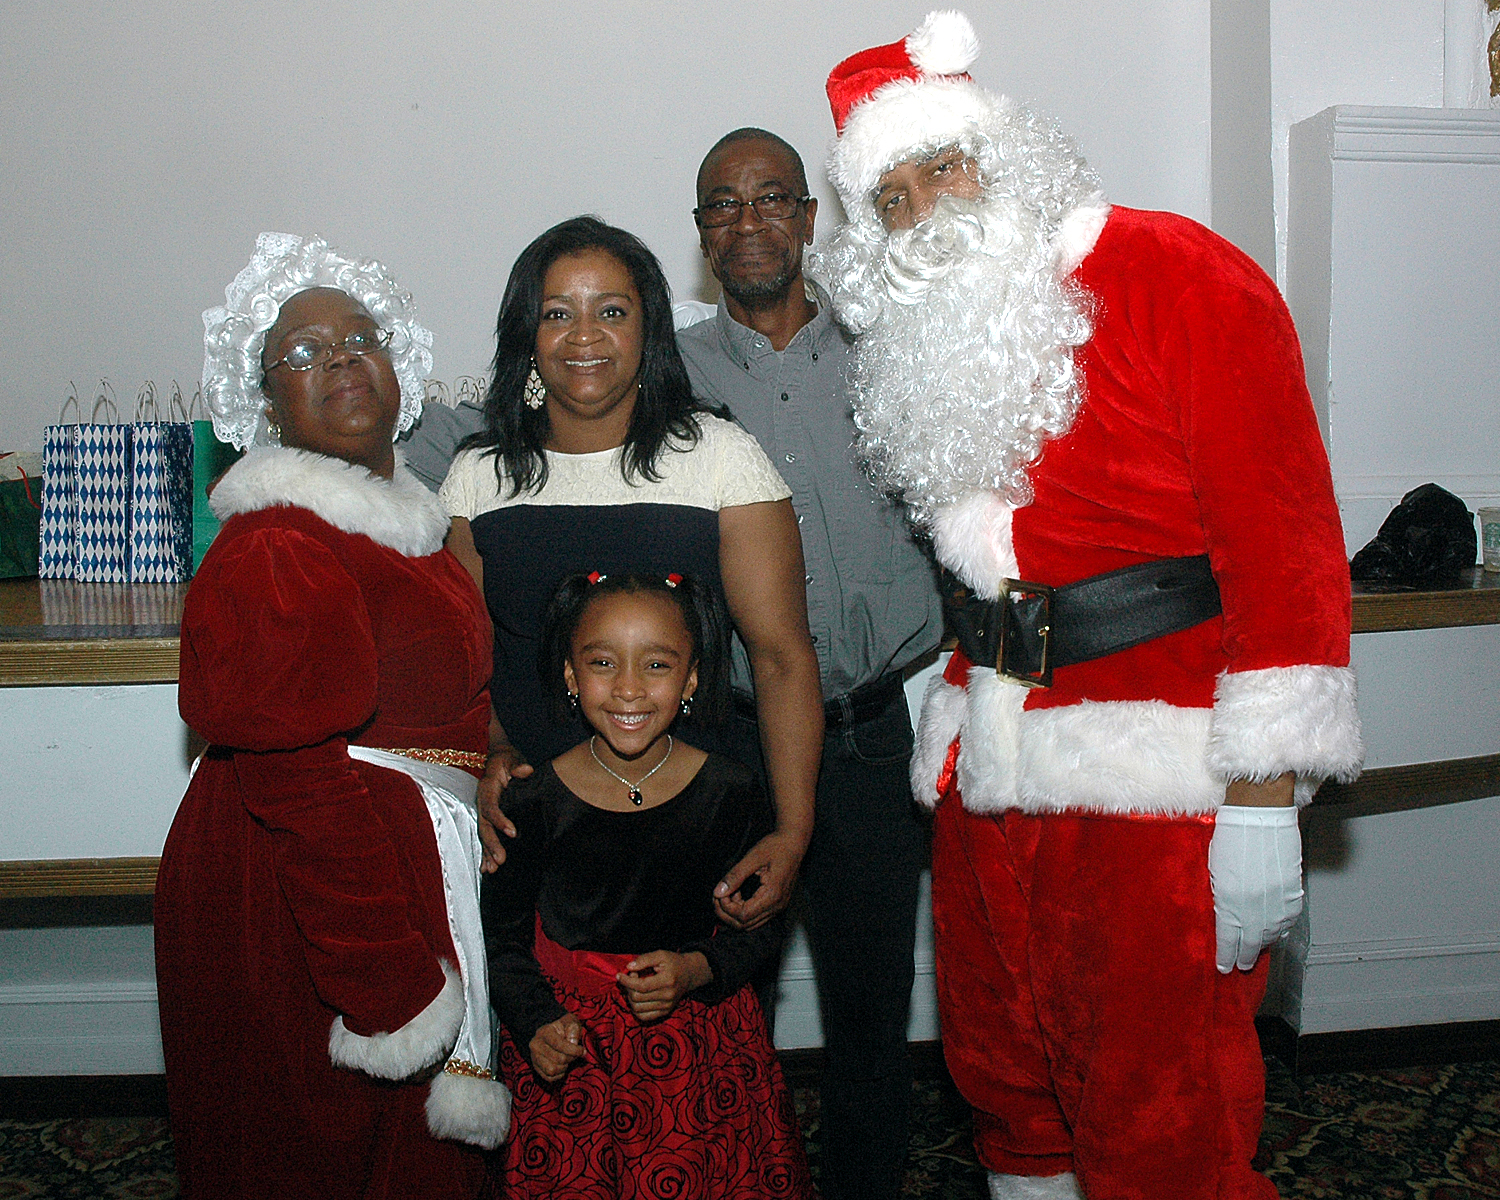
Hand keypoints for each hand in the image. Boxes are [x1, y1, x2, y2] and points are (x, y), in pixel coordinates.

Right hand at [477, 745, 530, 872]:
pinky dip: (485, 853)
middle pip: (484, 826)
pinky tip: (486, 869)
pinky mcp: (488, 818)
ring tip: (492, 870)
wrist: (498, 759)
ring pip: (484, 835)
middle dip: (491, 844)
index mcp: (487, 789)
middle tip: (501, 860)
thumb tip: (525, 770)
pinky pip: (486, 836)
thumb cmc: (506, 760)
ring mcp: (484, 811)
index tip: (513, 832)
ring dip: (487, 853)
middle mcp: (482, 802)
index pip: (491, 807)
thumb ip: (517, 765)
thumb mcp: (511, 758)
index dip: (500, 820)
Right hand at [528, 1012, 584, 1081]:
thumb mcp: (570, 1022)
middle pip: (558, 1059)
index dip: (574, 1050)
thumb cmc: (564, 1028)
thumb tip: (573, 1043)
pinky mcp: (536, 1068)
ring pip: (552, 1070)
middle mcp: (536, 1045)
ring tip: (567, 1060)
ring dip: (564, 1067)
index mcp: (544, 1032)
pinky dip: (559, 1074)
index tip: (583, 1051)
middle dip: (571, 1058)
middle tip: (575, 1054)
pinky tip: (562, 1066)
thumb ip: (573, 1028)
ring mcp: (534, 1057)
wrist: (553, 1034)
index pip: (559, 1045)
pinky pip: (549, 1078)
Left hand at [617, 950, 711, 1023]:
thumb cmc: (673, 963)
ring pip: (637, 1009)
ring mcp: (666, 1006)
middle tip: (631, 977)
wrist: (688, 974)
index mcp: (667, 980)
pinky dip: (635, 1008)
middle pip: (637, 998)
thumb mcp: (661, 955)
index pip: (641, 986)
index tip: (619, 975)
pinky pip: (643, 1017)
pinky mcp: (665, 1012)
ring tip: (634, 986)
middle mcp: (668, 996)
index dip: (626, 981)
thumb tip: (629, 967)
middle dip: (628, 987)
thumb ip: (645, 959)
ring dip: (630, 997)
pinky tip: (637, 997)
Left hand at [713, 829, 805, 930]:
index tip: (719, 892)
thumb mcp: (753, 857)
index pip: (743, 915)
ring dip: (733, 914)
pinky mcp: (776, 904)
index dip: (726, 907)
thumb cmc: (777, 846)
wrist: (794, 842)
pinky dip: (742, 911)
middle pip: (745, 925)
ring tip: (726, 895)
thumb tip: (718, 892)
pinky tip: (737, 895)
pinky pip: (756, 917)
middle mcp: (777, 906)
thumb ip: (735, 876)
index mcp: (772, 895)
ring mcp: (778, 907)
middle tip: (717, 896)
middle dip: (726, 913)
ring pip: (749, 924)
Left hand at [1208, 801, 1302, 972]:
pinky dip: (1280, 928)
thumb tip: (1224, 915)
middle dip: (1245, 955)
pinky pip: (1287, 920)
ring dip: (1262, 942)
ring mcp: (1276, 902)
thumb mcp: (1215, 871)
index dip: (1226, 956)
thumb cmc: (1230, 837)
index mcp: (1229, 902)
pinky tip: (1274, 931)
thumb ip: (1220, 896)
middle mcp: (1254, 908)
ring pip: (1271, 934)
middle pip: (1251, 942)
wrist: (1260, 816)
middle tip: (1241, 965)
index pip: (1228, 939)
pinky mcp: (1293, 893)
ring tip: (1256, 948)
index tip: (1224, 967)